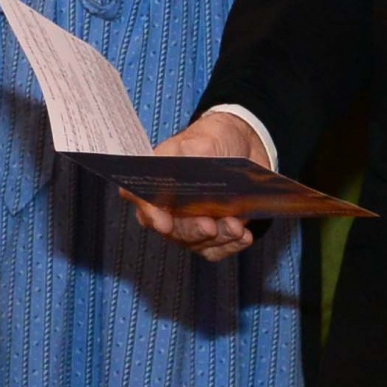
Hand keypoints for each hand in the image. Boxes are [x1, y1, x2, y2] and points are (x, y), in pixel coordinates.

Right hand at [123, 110, 273, 259]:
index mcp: (158, 179)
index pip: (142, 199)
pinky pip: (216, 249)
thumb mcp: (206, 137)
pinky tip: (243, 235)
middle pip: (171, 229)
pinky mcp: (213, 233)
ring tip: (235, 226)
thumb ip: (195, 148)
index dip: (150, 213)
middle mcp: (170, 206)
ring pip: (197, 243)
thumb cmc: (216, 140)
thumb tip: (191, 154)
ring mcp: (191, 222)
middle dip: (191, 230)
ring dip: (217, 238)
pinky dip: (231, 245)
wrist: (244, 148)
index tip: (164, 222)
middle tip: (209, 225)